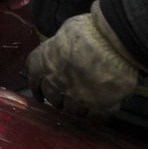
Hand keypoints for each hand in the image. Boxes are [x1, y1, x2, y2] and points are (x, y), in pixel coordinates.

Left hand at [27, 4, 142, 120]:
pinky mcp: (100, 105)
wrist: (114, 44)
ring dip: (75, 109)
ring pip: (72, 110)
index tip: (38, 92)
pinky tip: (98, 114)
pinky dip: (96, 116)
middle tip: (61, 100)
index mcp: (45, 62)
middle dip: (55, 99)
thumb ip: (61, 46)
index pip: (33, 77)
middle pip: (52, 97)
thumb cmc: (89, 31)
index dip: (35, 85)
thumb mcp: (66, 32)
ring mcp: (78, 97)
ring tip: (80, 107)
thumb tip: (64, 49)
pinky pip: (95, 117)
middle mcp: (58, 83)